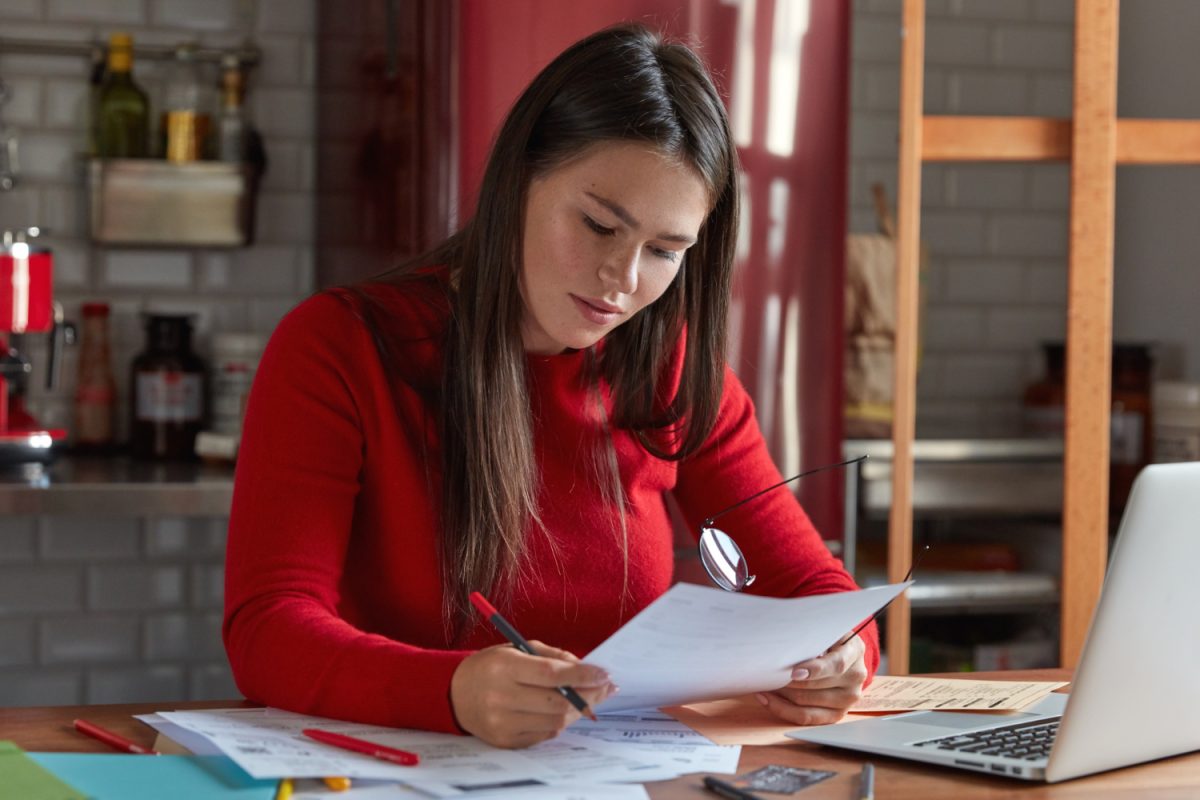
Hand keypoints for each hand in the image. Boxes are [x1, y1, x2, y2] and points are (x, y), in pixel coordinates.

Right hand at [450, 641, 615, 747]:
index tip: (604, 674)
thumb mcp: (517, 649)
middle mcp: (501, 697)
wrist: (456, 694)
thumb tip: (587, 669)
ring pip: (555, 720)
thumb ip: (553, 656)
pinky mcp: (505, 741)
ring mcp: (502, 723)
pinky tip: (561, 709)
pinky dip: (559, 721)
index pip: (551, 674)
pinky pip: (545, 734)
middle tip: (605, 688)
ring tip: (586, 698)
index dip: (583, 674)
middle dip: (589, 694)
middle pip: (557, 701)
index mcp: (504, 667)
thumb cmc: (491, 667)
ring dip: (577, 709)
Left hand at [757, 634, 867, 725]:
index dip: (814, 670)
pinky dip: (783, 709)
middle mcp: (855, 677)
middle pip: (817, 688)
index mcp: (854, 651)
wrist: (843, 653)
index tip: (793, 672)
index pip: (836, 665)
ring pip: (807, 704)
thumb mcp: (825, 629)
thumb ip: (811, 635)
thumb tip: (785, 644)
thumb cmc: (827, 638)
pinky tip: (767, 699)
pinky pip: (807, 718)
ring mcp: (848, 699)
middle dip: (788, 682)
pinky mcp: (837, 714)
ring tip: (764, 685)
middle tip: (766, 675)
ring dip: (781, 695)